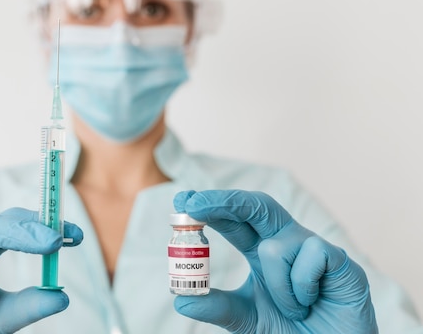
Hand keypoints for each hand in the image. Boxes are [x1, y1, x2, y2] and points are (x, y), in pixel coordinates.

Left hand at [172, 190, 377, 333]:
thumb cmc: (291, 331)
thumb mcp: (246, 319)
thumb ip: (217, 307)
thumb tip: (181, 299)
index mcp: (261, 251)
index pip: (233, 220)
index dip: (210, 207)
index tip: (182, 200)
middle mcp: (285, 242)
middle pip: (255, 206)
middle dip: (224, 201)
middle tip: (196, 204)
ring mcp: (312, 248)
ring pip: (275, 246)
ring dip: (276, 286)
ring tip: (293, 309)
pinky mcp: (340, 260)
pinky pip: (311, 256)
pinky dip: (302, 287)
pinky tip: (312, 301)